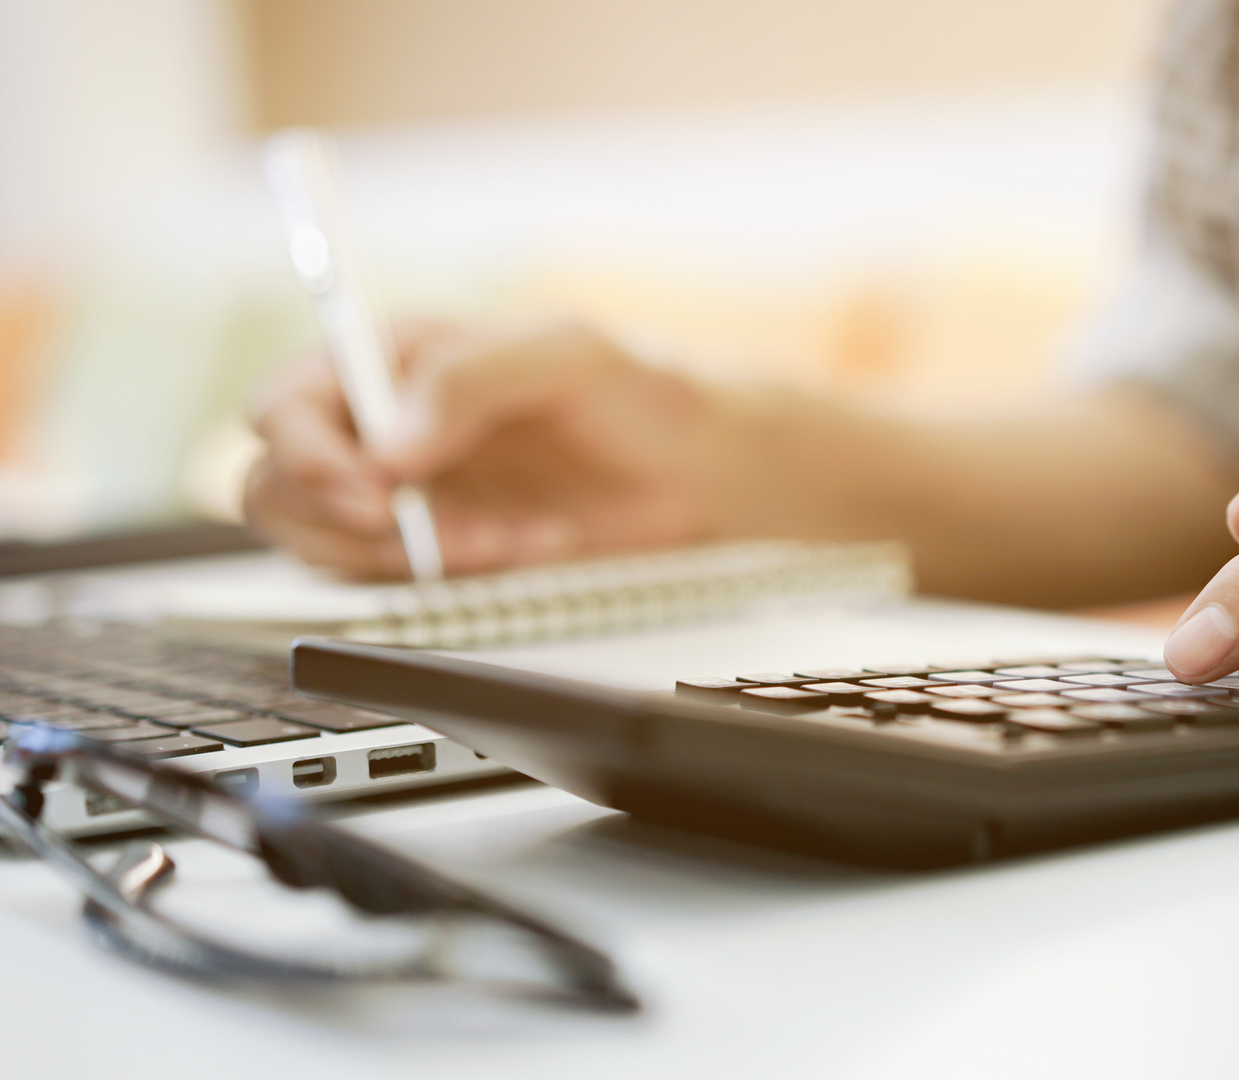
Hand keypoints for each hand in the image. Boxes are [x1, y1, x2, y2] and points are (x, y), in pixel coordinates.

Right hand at [245, 319, 734, 577]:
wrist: (695, 470)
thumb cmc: (635, 391)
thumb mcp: (567, 356)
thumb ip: (473, 379)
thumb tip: (390, 443)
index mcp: (390, 358)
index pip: (285, 403)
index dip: (305, 453)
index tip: (374, 488)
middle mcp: (377, 425)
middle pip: (275, 484)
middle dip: (341, 520)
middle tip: (424, 529)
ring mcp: (400, 494)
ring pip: (325, 544)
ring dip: (407, 553)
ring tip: (500, 532)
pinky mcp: (434, 550)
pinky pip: (400, 581)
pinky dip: (459, 574)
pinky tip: (527, 541)